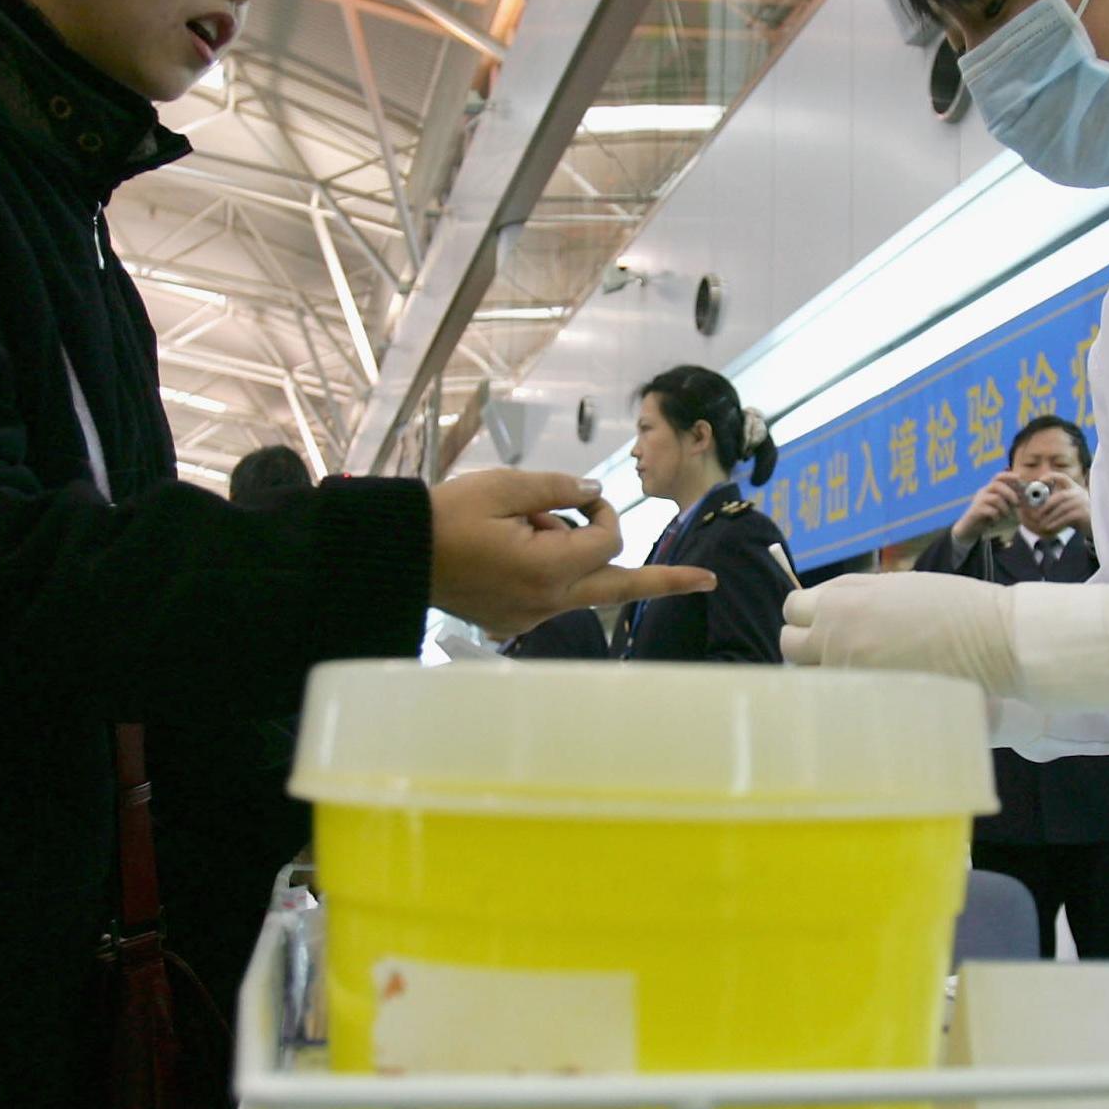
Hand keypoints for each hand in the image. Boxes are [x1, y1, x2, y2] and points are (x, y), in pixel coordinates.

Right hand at [430, 470, 714, 637]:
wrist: (398, 555)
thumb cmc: (446, 516)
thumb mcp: (503, 485)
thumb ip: (557, 487)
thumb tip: (595, 493)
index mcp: (547, 569)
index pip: (606, 538)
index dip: (599, 510)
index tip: (580, 495)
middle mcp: (546, 602)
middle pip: (621, 588)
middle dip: (668, 581)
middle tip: (710, 582)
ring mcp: (531, 618)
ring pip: (583, 587)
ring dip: (579, 555)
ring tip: (526, 527)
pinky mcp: (515, 622)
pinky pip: (553, 596)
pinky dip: (552, 570)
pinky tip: (513, 548)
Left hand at [779, 573, 1019, 696]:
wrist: (993, 640)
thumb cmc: (951, 606)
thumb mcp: (893, 584)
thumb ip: (851, 594)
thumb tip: (819, 604)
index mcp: (841, 601)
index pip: (792, 609)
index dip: (807, 614)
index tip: (823, 622)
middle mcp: (835, 637)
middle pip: (790, 645)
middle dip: (806, 645)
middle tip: (834, 649)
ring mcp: (848, 674)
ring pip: (808, 677)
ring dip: (822, 673)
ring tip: (854, 673)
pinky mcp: (868, 704)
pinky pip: (835, 702)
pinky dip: (843, 699)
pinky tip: (866, 695)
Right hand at [951, 471, 1029, 548]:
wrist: (970, 527)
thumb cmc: (987, 516)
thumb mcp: (998, 506)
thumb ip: (1008, 501)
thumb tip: (1022, 498)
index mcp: (989, 489)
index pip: (998, 477)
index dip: (1008, 475)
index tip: (1019, 477)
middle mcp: (983, 492)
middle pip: (997, 485)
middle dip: (1010, 493)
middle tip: (1016, 503)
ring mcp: (979, 501)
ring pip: (995, 498)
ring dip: (1005, 508)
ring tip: (1006, 515)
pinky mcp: (976, 511)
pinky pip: (990, 510)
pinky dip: (997, 516)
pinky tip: (996, 520)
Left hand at [1030, 471, 1090, 539]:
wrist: (1096, 526)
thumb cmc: (1079, 516)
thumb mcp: (1069, 505)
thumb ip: (1057, 503)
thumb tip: (1038, 506)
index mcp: (1074, 488)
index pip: (1063, 477)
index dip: (1051, 476)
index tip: (1040, 480)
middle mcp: (1079, 493)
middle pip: (1060, 496)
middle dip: (1046, 505)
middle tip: (1036, 514)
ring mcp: (1082, 502)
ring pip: (1062, 508)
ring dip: (1050, 517)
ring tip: (1042, 524)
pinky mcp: (1084, 513)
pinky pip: (1067, 517)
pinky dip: (1056, 523)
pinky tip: (1050, 527)